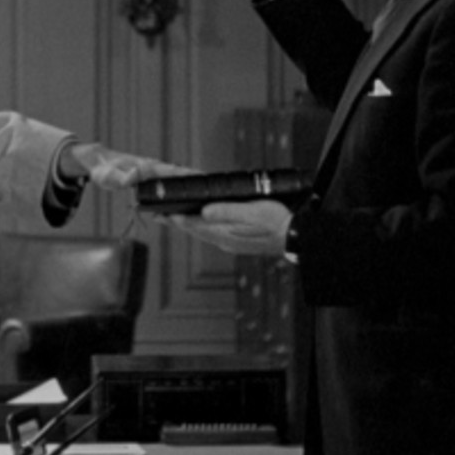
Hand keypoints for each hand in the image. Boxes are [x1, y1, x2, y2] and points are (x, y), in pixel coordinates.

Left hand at [61, 142, 196, 190]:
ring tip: (208, 193)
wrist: (98, 162)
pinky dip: (180, 185)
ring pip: (176, 178)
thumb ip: (121, 178)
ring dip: (190, 183)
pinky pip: (168, 182)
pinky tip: (187, 195)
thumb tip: (134, 177)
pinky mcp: (150, 177)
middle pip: (180, 174)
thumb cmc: (104, 170)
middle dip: (197, 179)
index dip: (189, 175)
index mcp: (148, 167)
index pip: (173, 171)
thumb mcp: (109, 176)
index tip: (205, 179)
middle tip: (216, 187)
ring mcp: (153, 172)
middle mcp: (154, 168)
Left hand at [164, 199, 291, 255]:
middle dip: (176, 223)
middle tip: (158, 216)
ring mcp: (230, 243)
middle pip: (194, 230)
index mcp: (225, 233)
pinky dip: (200, 228)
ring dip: (187, 226)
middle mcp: (224, 241)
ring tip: (173, 220)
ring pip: (202, 234)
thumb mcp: (252, 212)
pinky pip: (212, 235)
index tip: (160, 213)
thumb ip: (227, 212)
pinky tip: (201, 224)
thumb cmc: (277, 222)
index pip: (193, 225)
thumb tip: (204, 211)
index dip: (176, 219)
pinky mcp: (237, 242)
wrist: (296, 237)